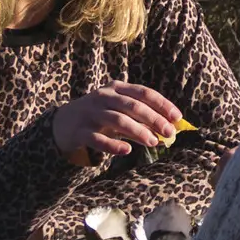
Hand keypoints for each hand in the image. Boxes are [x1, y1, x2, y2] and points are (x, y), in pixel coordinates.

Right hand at [53, 84, 188, 170]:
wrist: (62, 124)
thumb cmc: (99, 118)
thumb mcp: (119, 113)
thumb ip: (141, 120)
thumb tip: (168, 131)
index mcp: (116, 88)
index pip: (143, 92)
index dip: (162, 104)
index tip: (177, 118)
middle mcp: (103, 97)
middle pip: (133, 105)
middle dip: (154, 119)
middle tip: (169, 133)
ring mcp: (90, 113)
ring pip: (118, 120)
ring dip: (138, 131)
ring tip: (153, 142)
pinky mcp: (80, 131)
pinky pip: (97, 138)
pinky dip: (113, 145)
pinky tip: (127, 150)